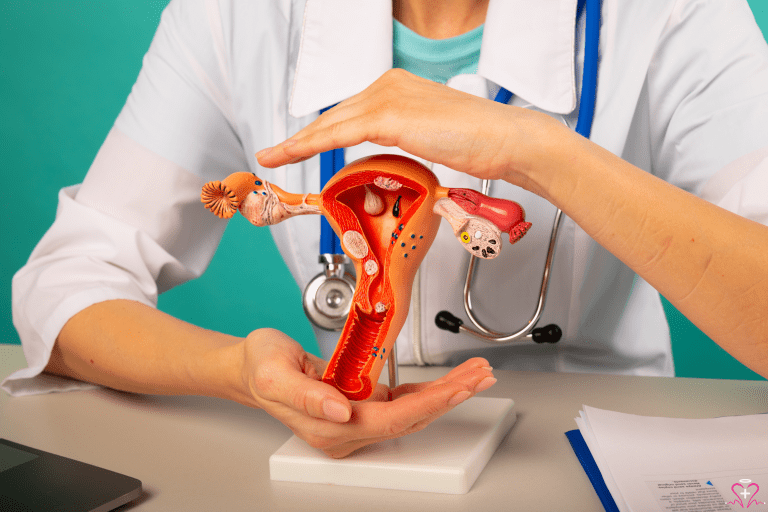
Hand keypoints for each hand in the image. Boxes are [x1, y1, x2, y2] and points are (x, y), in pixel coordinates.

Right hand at [237, 328, 495, 457]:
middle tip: (480, 375)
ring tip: (474, 374)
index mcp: (328, 427)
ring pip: (410, 413)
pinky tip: (446, 382)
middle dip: (449, 397)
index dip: (427, 404)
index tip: (456, 388)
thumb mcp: (276, 373)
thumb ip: (308, 396)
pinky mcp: (358, 407)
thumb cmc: (260, 366)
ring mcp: (353, 421)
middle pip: (409, 419)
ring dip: (445, 393)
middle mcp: (345, 430)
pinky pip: (400, 404)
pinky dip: (426, 392)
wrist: (250, 367)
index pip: (390, 420)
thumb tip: (343, 411)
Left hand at [256, 68, 565, 195]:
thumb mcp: (430, 136)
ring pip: (331, 124)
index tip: (297, 145)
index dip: (319, 132)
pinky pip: (340, 133)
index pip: (348, 112)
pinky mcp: (390, 115)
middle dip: (301, 138)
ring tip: (272, 156)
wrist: (506, 139)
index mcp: (396, 87)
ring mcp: (388, 97)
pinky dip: (312, 145)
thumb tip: (385, 158)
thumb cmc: (479, 142)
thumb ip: (403, 138)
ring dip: (298, 143)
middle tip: (273, 154)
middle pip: (333, 116)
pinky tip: (292, 152)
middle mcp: (387, 84)